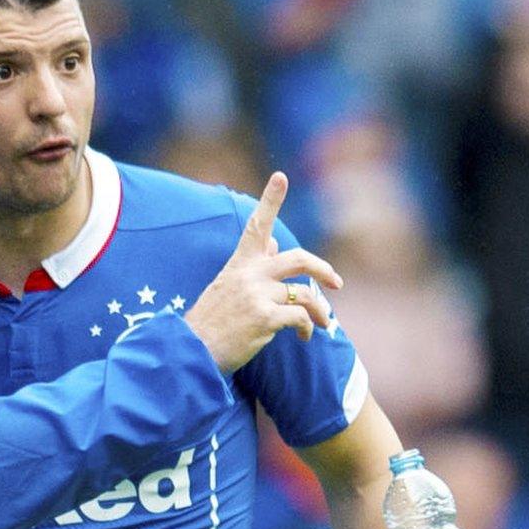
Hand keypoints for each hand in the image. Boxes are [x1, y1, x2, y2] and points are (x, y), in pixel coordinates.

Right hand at [183, 172, 339, 371]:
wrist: (192, 352)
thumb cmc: (211, 322)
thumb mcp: (227, 285)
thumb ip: (253, 264)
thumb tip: (272, 243)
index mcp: (240, 264)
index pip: (257, 225)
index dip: (270, 199)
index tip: (280, 176)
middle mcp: (250, 274)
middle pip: (298, 259)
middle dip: (323, 270)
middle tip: (336, 283)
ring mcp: (258, 295)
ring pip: (305, 294)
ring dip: (319, 310)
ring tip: (322, 323)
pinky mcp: (265, 318)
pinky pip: (300, 317)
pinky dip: (307, 328)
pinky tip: (304, 337)